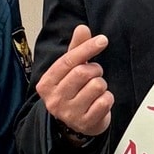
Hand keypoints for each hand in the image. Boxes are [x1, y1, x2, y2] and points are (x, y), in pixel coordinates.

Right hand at [36, 23, 113, 137]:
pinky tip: (99, 102)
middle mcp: (54, 100)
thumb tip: (82, 28)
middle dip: (95, 69)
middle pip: (83, 72)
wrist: (77, 124)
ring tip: (95, 89)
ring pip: (97, 86)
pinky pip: (105, 101)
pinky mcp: (85, 123)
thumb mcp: (71, 70)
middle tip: (94, 74)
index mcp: (46, 84)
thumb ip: (76, 49)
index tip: (102, 40)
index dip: (87, 48)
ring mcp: (69, 113)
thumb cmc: (74, 92)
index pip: (67, 61)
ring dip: (101, 84)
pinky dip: (107, 98)